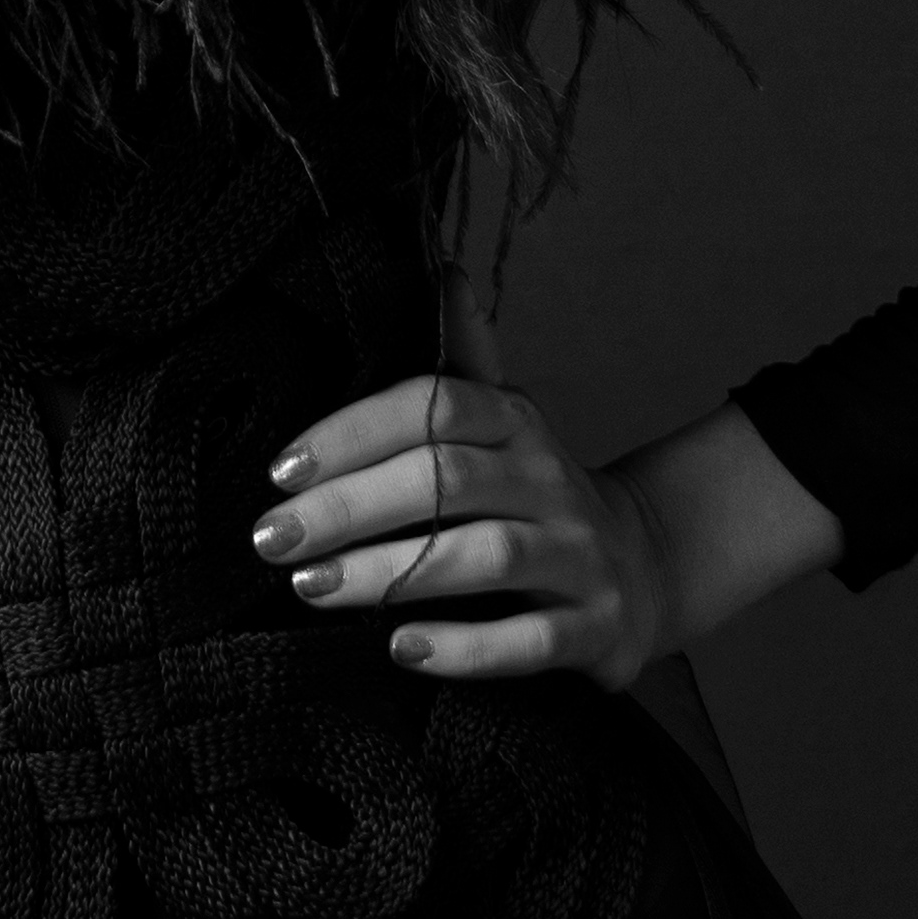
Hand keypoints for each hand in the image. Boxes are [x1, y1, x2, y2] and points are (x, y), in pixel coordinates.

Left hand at [250, 374, 676, 688]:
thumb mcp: (505, 417)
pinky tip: (402, 649)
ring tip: (311, 589)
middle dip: (351, 509)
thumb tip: (442, 269)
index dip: (356, 433)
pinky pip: (531, 640)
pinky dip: (466, 648)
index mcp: (516, 420)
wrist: (644, 567)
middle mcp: (550, 478)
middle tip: (272, 538)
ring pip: (486, 557)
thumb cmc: (536, 489)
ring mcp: (578, 554)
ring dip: (391, 574)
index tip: (281, 469)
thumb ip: (465, 355)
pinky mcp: (595, 627)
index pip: (433, 406)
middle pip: (447, 481)